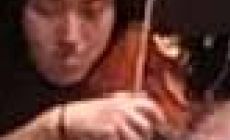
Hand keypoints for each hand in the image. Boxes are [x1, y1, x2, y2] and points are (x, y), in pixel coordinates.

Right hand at [54, 94, 168, 139]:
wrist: (68, 119)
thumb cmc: (89, 111)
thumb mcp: (109, 99)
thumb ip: (127, 97)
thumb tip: (144, 95)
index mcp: (125, 100)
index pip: (151, 106)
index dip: (159, 117)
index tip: (160, 124)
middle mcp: (123, 109)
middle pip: (146, 127)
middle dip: (145, 136)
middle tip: (141, 138)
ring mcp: (116, 121)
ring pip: (137, 138)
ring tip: (126, 139)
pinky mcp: (109, 131)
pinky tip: (114, 139)